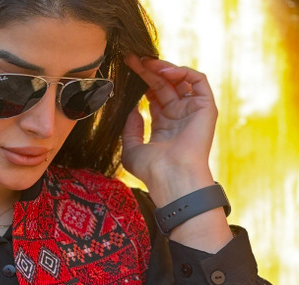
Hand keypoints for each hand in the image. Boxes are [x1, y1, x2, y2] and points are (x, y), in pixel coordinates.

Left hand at [121, 55, 217, 204]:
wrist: (172, 176)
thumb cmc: (152, 170)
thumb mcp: (131, 150)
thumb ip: (130, 129)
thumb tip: (132, 110)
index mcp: (163, 125)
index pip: (154, 95)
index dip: (142, 81)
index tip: (128, 70)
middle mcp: (179, 116)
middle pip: (164, 85)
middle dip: (148, 70)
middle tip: (132, 59)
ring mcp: (192, 111)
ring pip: (181, 80)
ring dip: (164, 68)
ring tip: (146, 63)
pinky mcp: (205, 107)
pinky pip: (198, 81)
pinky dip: (183, 72)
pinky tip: (165, 71)